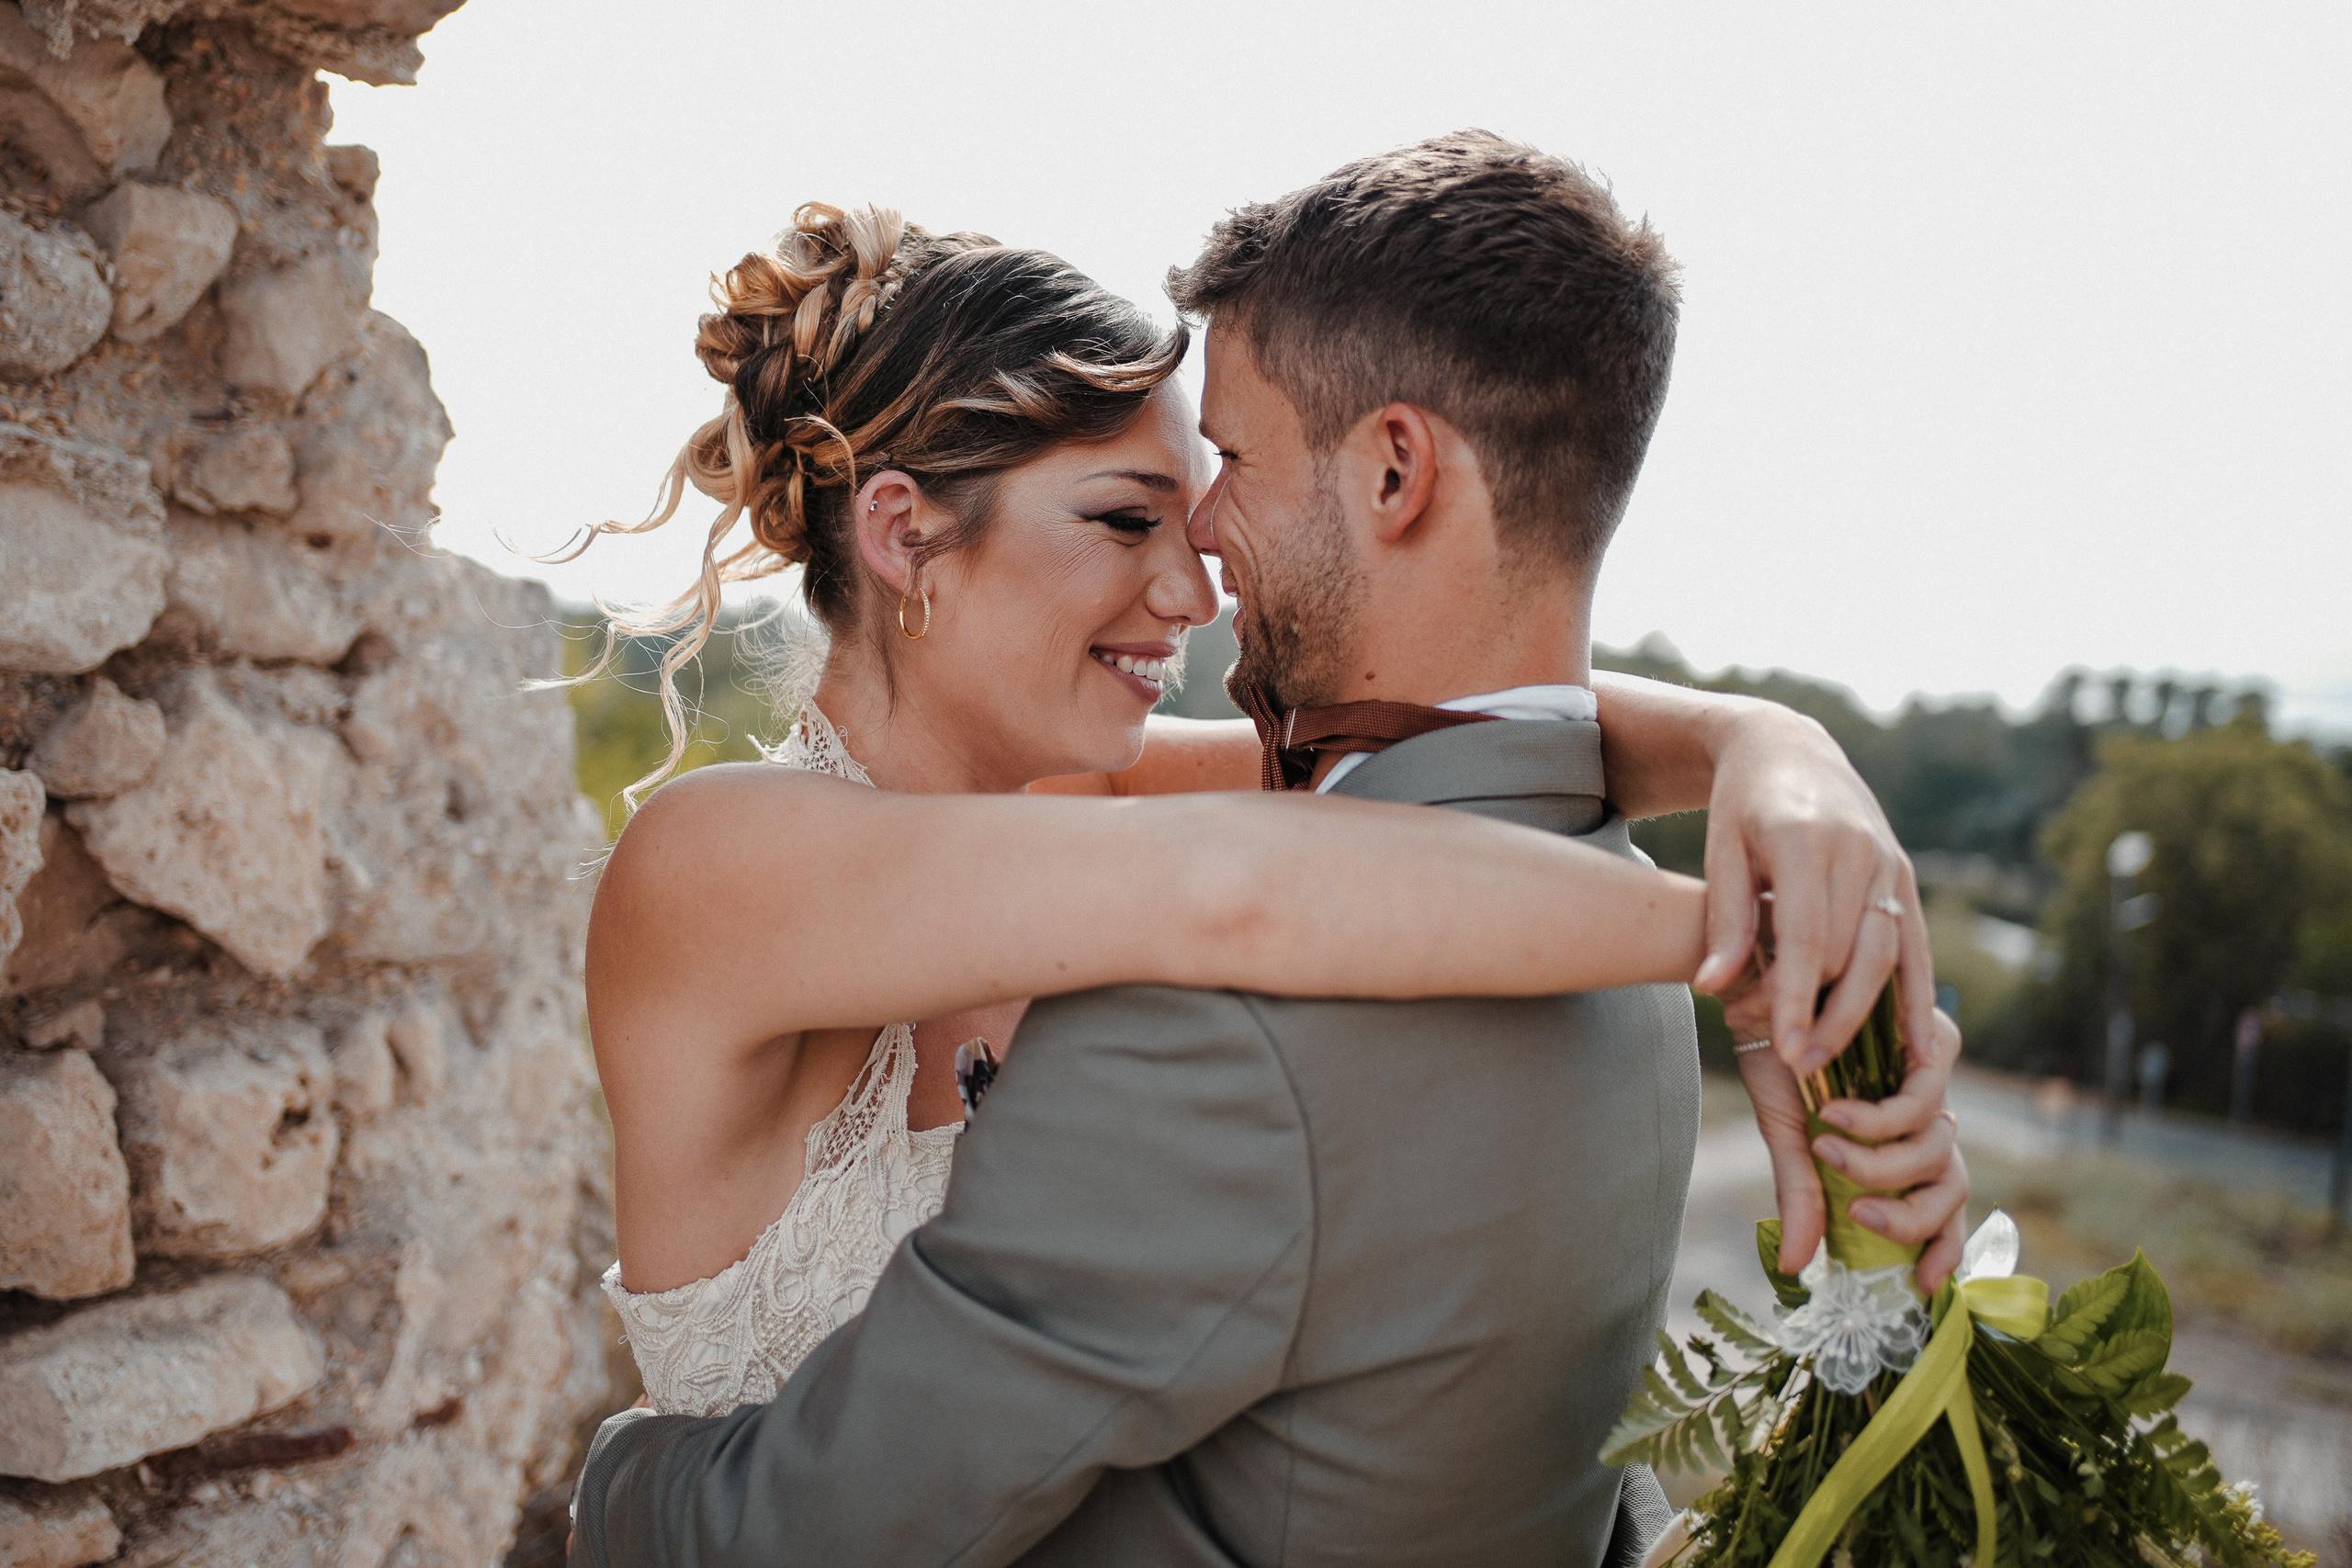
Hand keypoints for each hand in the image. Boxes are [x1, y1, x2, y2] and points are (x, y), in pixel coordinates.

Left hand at [1689, 705, 1935, 1076]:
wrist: (1786, 747)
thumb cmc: (1740, 805)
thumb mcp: (1721, 852)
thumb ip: (1725, 922)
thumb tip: (1713, 988)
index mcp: (1807, 841)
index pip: (1807, 939)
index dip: (1798, 1001)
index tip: (1786, 1052)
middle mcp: (1859, 851)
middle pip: (1850, 955)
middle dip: (1823, 1016)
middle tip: (1793, 1065)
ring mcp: (1889, 862)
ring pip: (1887, 956)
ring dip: (1862, 1017)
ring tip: (1830, 1062)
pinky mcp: (1904, 872)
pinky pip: (1916, 945)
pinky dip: (1918, 997)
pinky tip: (1922, 1047)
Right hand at [1735, 1008, 1971, 1290]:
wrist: (1759, 979)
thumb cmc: (1775, 1051)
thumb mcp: (1788, 1134)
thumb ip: (1802, 1194)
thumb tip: (1797, 1267)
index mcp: (1901, 1138)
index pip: (1944, 1204)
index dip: (1946, 1246)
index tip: (1924, 1284)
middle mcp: (1927, 1110)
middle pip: (1954, 1185)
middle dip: (1911, 1216)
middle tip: (1858, 1218)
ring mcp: (1932, 1074)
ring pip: (1939, 1147)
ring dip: (1884, 1165)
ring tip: (1828, 1151)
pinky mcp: (1929, 1036)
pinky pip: (1921, 1100)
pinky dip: (1878, 1119)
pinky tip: (1834, 1113)